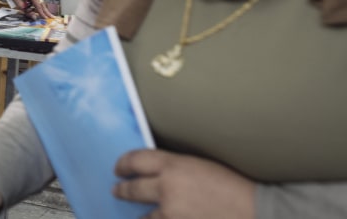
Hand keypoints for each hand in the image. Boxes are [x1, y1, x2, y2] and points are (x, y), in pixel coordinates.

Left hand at [9, 0, 53, 19]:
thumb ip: (28, 12)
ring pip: (41, 2)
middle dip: (46, 11)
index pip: (38, 6)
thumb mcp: (20, 5)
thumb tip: (34, 17)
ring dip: (39, 8)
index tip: (45, 18)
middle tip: (52, 17)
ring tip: (37, 11)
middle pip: (42, 4)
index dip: (42, 13)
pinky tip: (32, 5)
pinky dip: (38, 4)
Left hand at [113, 149, 255, 218]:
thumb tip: (159, 171)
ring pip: (145, 216)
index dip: (123, 164)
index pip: (136, 160)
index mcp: (173, 165)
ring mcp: (171, 213)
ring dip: (141, 215)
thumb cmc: (236, 185)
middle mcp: (167, 188)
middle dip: (123, 190)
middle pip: (133, 188)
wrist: (257, 211)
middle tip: (117, 189)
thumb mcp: (202, 165)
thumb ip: (177, 167)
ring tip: (139, 215)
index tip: (119, 168)